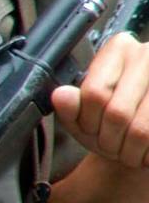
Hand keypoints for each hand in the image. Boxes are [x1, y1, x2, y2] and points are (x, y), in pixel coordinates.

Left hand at [52, 29, 148, 167]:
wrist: (147, 143)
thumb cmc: (115, 126)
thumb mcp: (85, 120)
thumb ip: (70, 108)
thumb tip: (61, 95)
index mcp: (120, 49)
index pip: (95, 92)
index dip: (88, 122)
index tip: (91, 129)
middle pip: (117, 113)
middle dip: (110, 142)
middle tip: (113, 148)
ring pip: (141, 130)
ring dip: (131, 152)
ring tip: (130, 152)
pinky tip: (147, 153)